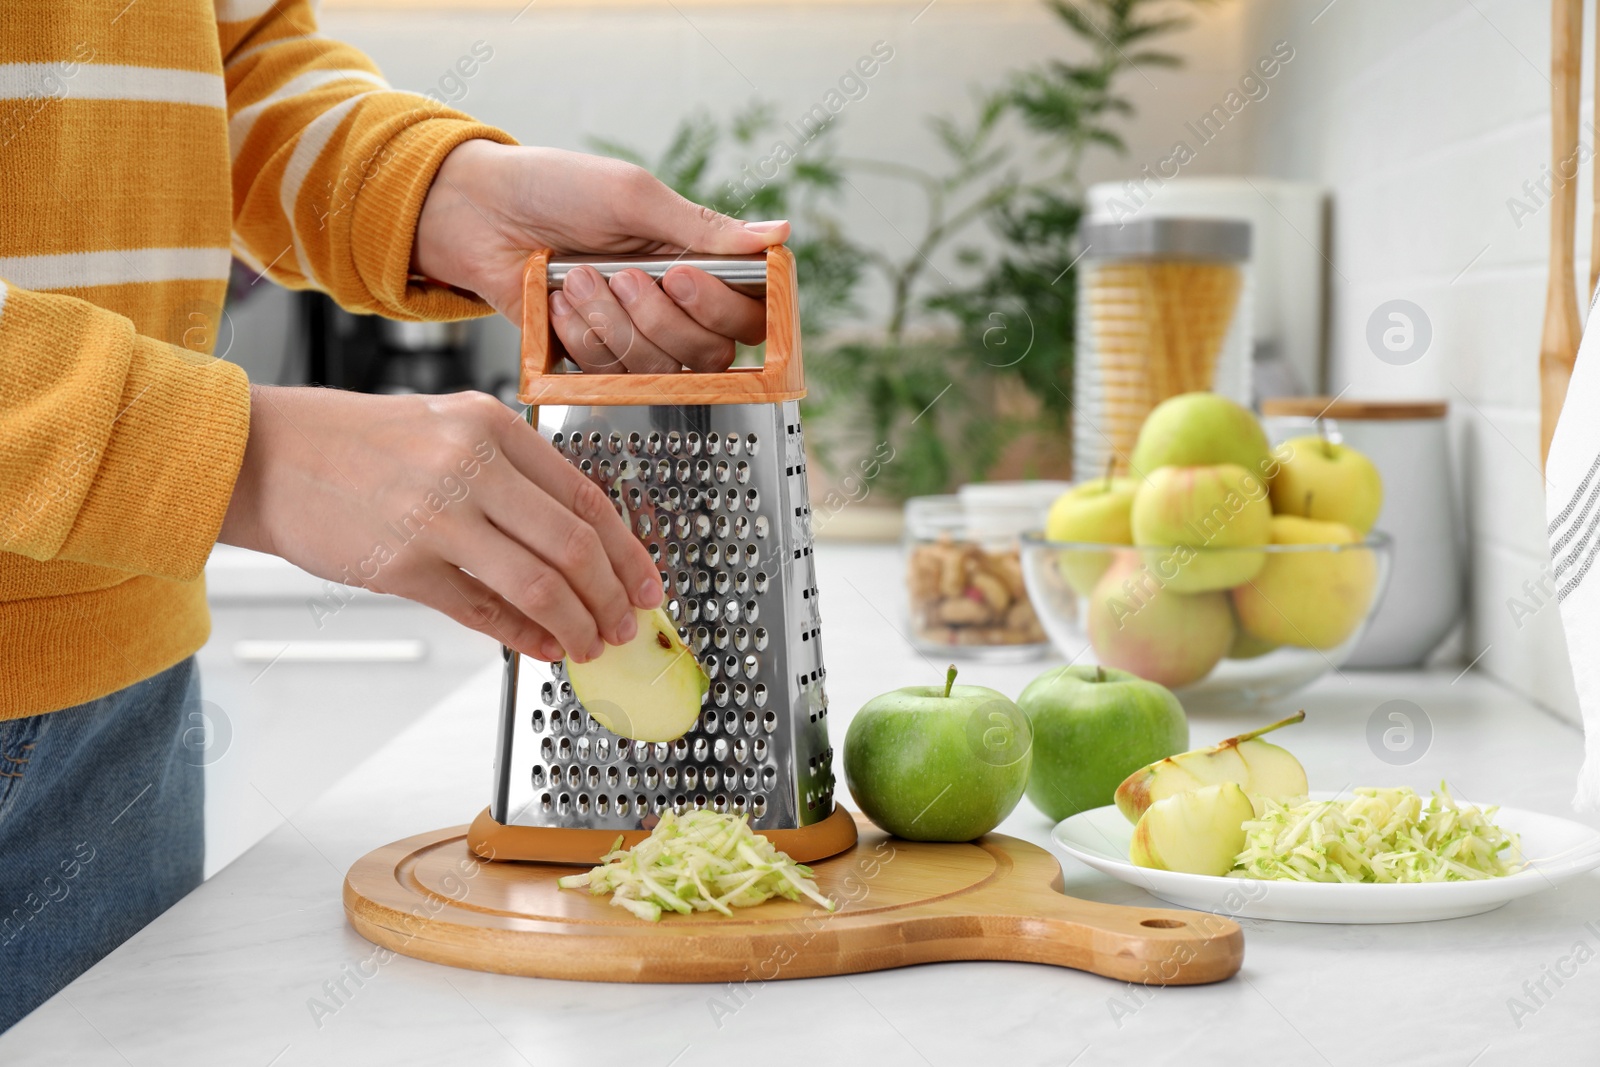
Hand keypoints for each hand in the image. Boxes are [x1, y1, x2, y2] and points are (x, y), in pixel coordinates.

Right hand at [218, 385, 661, 662]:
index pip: (588, 497)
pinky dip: (524, 637)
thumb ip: (513, 479)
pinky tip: (542, 647)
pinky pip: (484, 612)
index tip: (648, 582)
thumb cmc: (357, 443)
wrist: (265, 452)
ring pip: (540, 585)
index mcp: (492, 425)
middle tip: (627, 625)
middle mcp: (472, 465)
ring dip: (577, 625)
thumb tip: (579, 544)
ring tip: (590, 644)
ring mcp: (438, 517)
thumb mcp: (448, 430)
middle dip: (614, 597)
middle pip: (576, 545)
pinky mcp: (403, 566)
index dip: (629, 550)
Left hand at [412, 140, 788, 372]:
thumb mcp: (633, 197)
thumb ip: (703, 227)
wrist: (479, 213)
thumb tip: (778, 234)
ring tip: (578, 278)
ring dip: (614, 321)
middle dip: (661, 317)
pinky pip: (609, 373)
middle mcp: (675, 307)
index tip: (684, 277)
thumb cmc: (555, 189)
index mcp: (696, 263)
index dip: (724, 308)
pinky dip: (581, 335)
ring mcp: (635, 337)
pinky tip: (558, 302)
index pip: (748, 314)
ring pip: (659, 366)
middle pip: (710, 353)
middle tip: (623, 274)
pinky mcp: (594, 359)